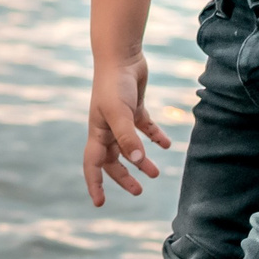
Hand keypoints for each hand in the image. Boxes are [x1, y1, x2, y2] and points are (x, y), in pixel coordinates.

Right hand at [83, 54, 171, 206]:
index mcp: (98, 132)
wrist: (120, 55)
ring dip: (141, 161)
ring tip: (156, 173)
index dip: (95, 184)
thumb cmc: (114, 84)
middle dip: (124, 177)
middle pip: (112, 160)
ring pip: (130, 147)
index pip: (92, 164)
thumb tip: (137, 161)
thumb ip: (128, 138)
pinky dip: (154, 137)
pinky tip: (166, 144)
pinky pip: (144, 128)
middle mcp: (107, 128)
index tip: (100, 203)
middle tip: (139, 191)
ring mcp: (121, 118)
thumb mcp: (120, 113)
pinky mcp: (134, 108)